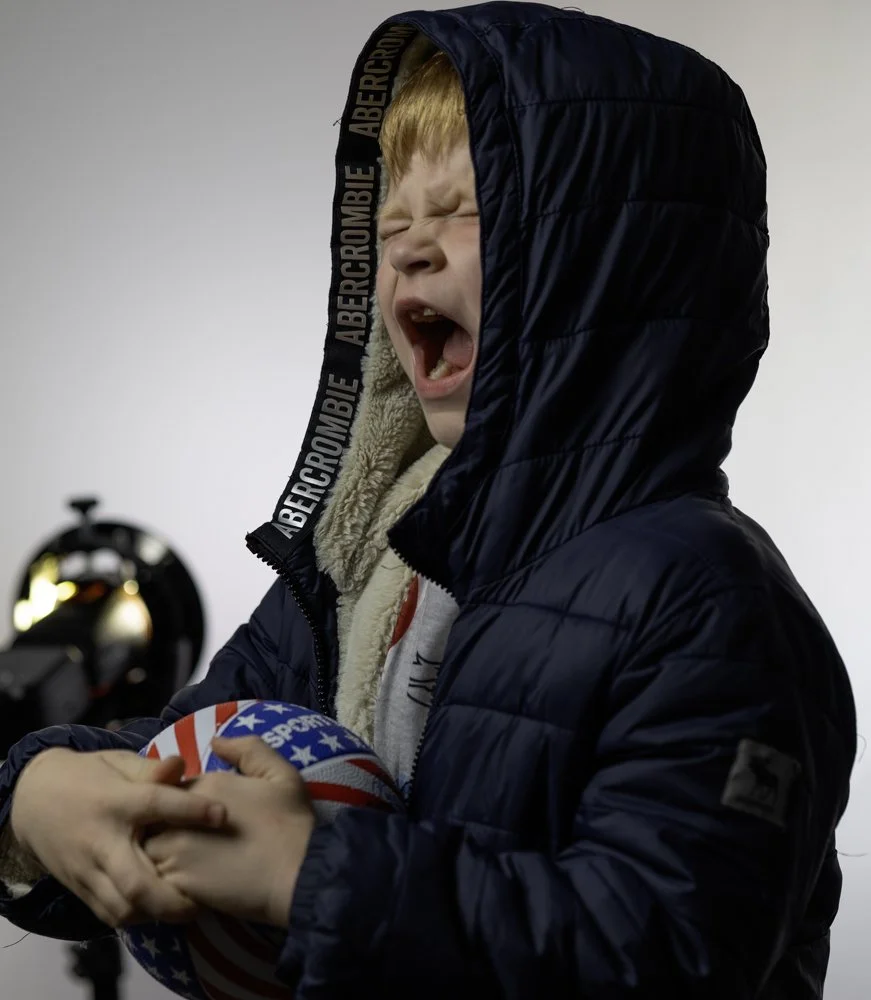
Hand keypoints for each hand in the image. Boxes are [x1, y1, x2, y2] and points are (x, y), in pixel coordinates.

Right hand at [9, 747, 227, 927]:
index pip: (155, 804)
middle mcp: (102, 840)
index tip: (223, 815)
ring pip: (122, 907)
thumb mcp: (118, 763)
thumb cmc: (89, 776)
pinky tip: (160, 910)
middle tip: (204, 899)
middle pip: (135, 880)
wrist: (33, 800)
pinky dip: (137, 918)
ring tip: (188, 908)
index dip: (189, 810)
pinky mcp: (80, 888)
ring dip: (156, 913)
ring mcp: (88, 869)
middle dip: (171, 897)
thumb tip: (181, 763)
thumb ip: (150, 769)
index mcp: (116, 801)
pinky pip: (109, 915)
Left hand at [142, 736, 315, 927]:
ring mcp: (173, 852)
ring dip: (155, 854)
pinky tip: (180, 886)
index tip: (196, 816)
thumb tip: (214, 740)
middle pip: (149, 818)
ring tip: (178, 865)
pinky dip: (159, 882)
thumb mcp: (280, 773)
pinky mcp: (174, 886)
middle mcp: (179, 816)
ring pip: (144, 850)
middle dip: (158, 826)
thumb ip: (247, 749)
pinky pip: (151, 882)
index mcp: (204, 786)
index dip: (179, 801)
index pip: (170, 786)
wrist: (297, 875)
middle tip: (183, 842)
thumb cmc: (291, 822)